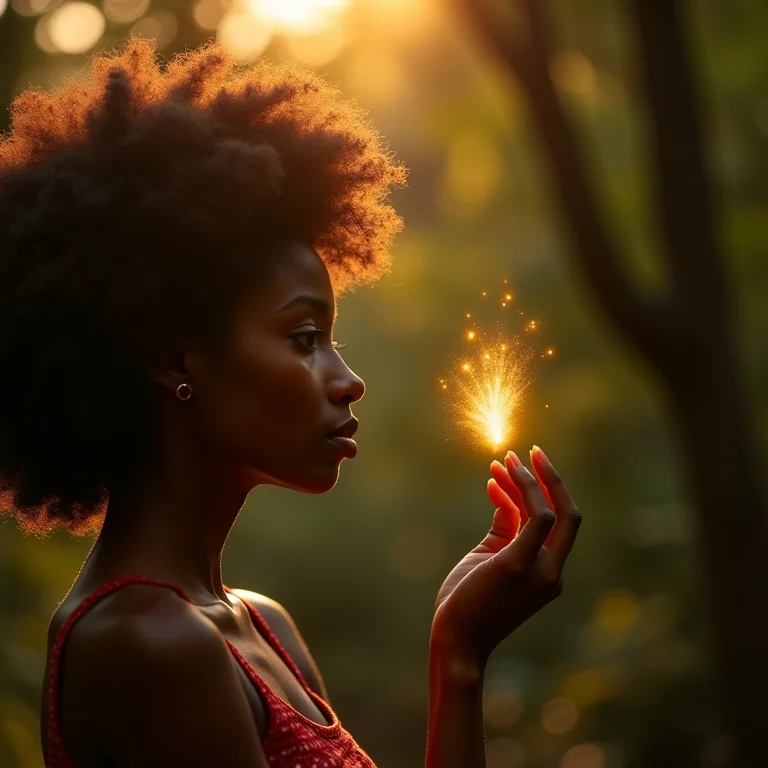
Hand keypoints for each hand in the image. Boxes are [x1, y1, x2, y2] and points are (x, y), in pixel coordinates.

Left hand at [431, 447, 581, 665]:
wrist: (455, 641)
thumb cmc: (467, 601)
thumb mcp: (490, 558)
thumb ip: (504, 528)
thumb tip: (504, 494)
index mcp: (548, 572)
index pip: (559, 523)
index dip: (547, 491)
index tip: (524, 465)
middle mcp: (551, 571)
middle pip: (569, 514)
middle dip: (552, 479)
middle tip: (532, 451)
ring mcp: (539, 570)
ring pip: (550, 511)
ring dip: (527, 480)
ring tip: (505, 458)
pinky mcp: (518, 565)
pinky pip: (534, 519)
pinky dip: (518, 492)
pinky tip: (494, 478)